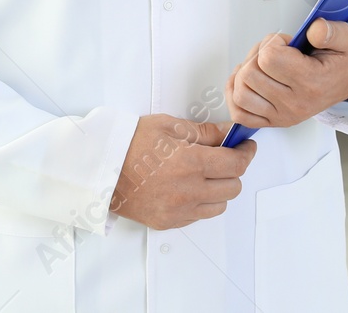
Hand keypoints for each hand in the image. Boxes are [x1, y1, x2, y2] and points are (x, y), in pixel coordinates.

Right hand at [110, 116, 255, 230]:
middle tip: (225, 157)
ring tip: (206, 174)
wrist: (101, 166)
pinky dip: (202, 202)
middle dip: (234, 170)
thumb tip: (230, 133)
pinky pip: (199, 216)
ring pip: (220, 205)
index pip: (236, 164)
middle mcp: (188, 190)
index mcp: (191, 162)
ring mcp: (179, 210)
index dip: (247, 153)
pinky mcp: (169, 221)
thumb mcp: (170, 126)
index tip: (246, 146)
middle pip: (233, 187)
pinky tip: (190, 187)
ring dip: (220, 189)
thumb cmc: (131, 142)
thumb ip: (205, 132)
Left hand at [226, 18, 347, 129]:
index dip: (272, 43)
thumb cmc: (340, 61)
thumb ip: (329, 31)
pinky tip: (246, 82)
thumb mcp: (343, 38)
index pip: (269, 58)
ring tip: (261, 66)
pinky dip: (236, 96)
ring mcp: (282, 115)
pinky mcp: (274, 121)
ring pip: (241, 93)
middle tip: (272, 51)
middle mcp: (295, 103)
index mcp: (311, 82)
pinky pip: (241, 114)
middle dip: (256, 55)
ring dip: (244, 74)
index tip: (285, 43)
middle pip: (250, 75)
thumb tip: (314, 30)